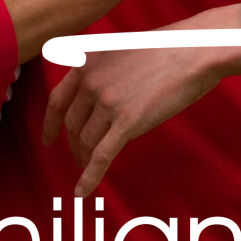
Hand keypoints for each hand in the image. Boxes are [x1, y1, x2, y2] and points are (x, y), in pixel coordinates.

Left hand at [42, 27, 232, 196]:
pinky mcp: (127, 122)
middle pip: (72, 124)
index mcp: (86, 64)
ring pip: (86, 141)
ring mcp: (107, 102)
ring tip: (87, 168)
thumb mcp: (120, 51)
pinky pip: (101, 156)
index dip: (50, 124)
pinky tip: (82, 191)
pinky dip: (89, 177)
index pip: (58, 100)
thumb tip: (95, 98)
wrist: (192, 51)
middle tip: (78, 157)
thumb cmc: (165, 49)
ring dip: (84, 159)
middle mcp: (91, 82)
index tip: (48, 140)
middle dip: (73, 144)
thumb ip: (101, 72)